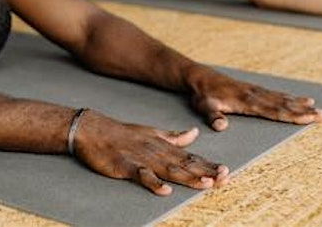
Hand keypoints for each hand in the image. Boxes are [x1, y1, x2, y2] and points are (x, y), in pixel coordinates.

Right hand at [72, 110, 228, 195]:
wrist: (94, 130)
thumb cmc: (123, 134)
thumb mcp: (153, 133)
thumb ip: (174, 137)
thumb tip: (194, 134)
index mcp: (164, 146)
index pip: (191, 157)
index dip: (208, 165)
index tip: (226, 172)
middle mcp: (157, 152)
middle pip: (185, 164)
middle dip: (205, 171)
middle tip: (224, 177)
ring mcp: (142, 159)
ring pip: (169, 170)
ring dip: (187, 177)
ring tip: (205, 183)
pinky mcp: (126, 166)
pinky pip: (141, 175)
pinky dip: (153, 183)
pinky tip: (165, 190)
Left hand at [186, 71, 321, 130]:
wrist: (200, 78)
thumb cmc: (203, 95)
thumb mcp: (204, 107)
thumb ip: (214, 116)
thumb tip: (222, 126)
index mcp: (247, 102)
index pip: (274, 111)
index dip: (292, 116)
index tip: (309, 118)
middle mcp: (256, 95)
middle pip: (285, 105)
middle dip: (305, 111)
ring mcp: (257, 91)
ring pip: (284, 99)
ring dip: (302, 105)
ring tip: (320, 109)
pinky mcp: (256, 89)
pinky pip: (278, 94)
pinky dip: (292, 98)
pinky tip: (302, 100)